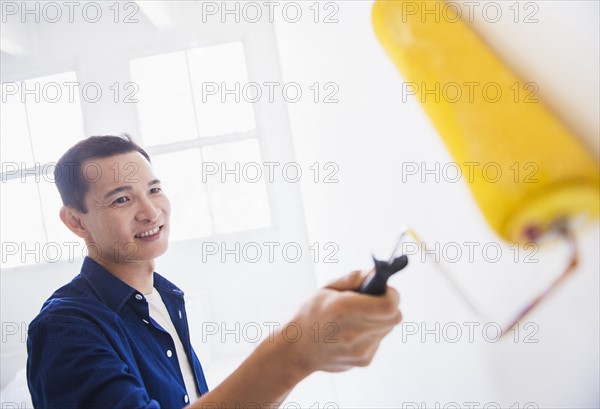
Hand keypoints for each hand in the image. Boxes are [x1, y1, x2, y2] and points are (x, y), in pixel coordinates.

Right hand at [279, 269, 401, 373]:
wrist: (296, 349)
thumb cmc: (309, 314)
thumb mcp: (325, 288)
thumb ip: (352, 278)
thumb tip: (376, 274)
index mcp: (342, 308)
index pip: (389, 305)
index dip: (391, 294)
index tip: (384, 290)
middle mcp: (353, 332)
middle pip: (394, 316)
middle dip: (388, 305)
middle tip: (372, 302)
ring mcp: (360, 350)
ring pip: (388, 328)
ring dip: (379, 320)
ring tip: (358, 318)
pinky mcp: (364, 361)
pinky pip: (379, 341)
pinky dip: (372, 334)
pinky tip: (353, 332)